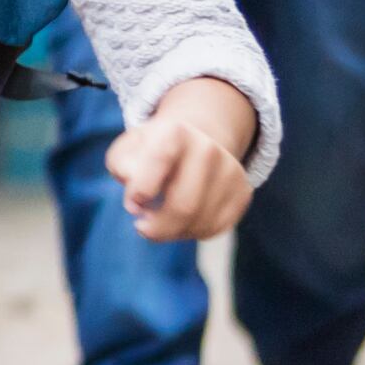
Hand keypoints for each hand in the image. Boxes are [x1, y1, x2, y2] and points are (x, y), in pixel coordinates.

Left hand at [111, 81, 260, 243]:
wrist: (192, 142)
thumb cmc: (149, 152)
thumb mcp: (126, 152)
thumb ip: (121, 170)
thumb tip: (136, 204)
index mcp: (176, 132)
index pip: (161, 161)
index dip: (142, 190)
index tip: (133, 203)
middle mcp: (209, 148)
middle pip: (184, 206)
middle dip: (157, 228)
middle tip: (143, 227)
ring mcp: (231, 171)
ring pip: (200, 222)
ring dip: (173, 232)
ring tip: (160, 221)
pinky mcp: (242, 192)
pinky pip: (214, 229)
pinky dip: (192, 232)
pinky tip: (181, 221)